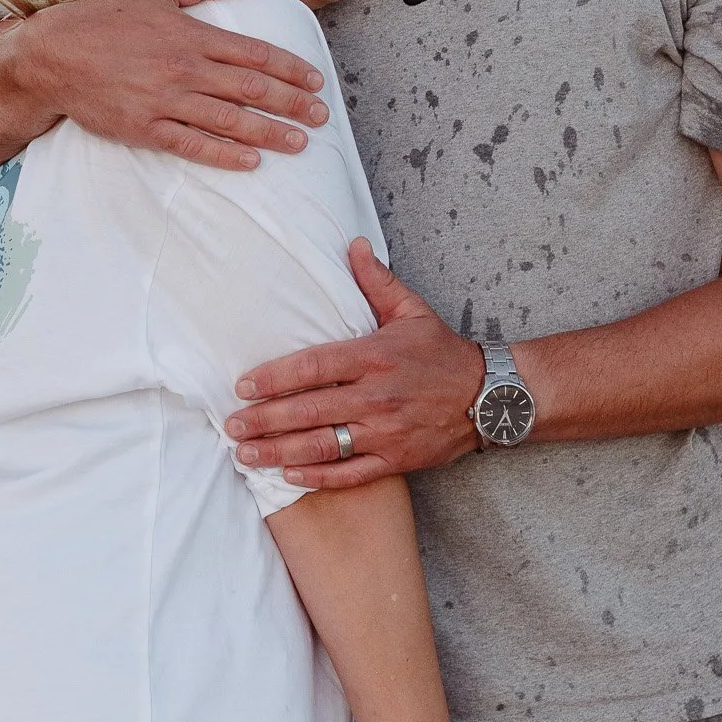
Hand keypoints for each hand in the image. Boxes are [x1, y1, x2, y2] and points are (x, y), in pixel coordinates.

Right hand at [11, 0, 328, 170]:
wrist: (49, 56)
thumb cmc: (99, 19)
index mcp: (190, 35)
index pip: (254, 52)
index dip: (290, 67)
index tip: (316, 79)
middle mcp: (185, 69)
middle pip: (251, 88)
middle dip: (292, 103)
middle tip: (322, 116)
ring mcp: (165, 101)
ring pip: (229, 121)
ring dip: (269, 133)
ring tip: (300, 143)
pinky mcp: (145, 128)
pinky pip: (192, 145)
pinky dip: (223, 155)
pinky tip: (251, 163)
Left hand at [228, 242, 483, 486]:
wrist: (490, 397)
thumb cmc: (443, 353)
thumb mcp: (412, 311)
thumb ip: (376, 282)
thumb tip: (353, 245)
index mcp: (375, 356)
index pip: (314, 367)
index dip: (275, 377)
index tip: (244, 386)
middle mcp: (377, 396)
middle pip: (309, 410)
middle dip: (265, 419)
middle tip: (232, 425)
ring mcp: (386, 431)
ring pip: (323, 445)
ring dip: (279, 451)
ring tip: (245, 454)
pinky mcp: (395, 460)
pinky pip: (349, 473)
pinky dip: (317, 477)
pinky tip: (288, 475)